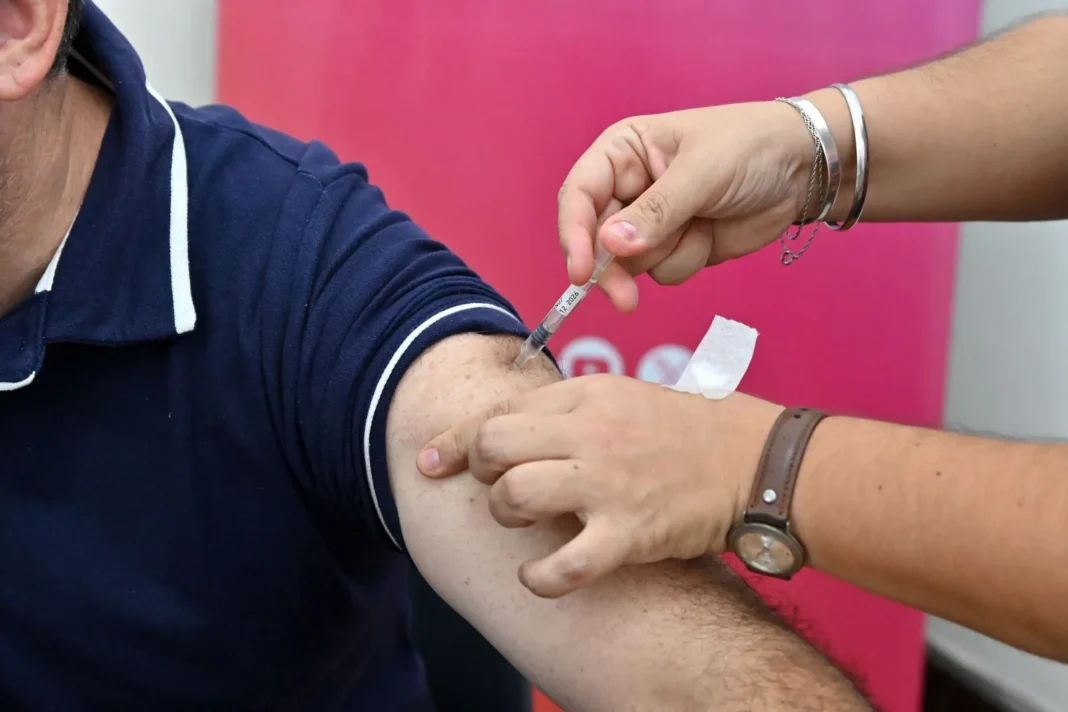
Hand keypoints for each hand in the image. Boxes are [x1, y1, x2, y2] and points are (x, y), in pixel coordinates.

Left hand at [416, 374, 782, 597]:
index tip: (430, 462)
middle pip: (495, 447)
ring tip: (525, 522)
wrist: (752, 462)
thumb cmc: (682, 431)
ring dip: (505, 514)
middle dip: (481, 472)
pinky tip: (536, 575)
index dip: (454, 441)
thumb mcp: (622, 397)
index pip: (500, 412)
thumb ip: (566, 410)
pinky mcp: (630, 533)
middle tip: (499, 487)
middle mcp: (592, 432)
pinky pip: (564, 564)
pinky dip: (539, 576)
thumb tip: (507, 429)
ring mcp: (609, 483)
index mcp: (588, 394)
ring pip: (515, 495)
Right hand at [558, 102, 813, 310]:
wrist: (803, 168)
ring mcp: (650, 221)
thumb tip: (612, 245)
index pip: (579, 195)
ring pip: (629, 262)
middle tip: (626, 299)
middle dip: (613, 268)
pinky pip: (661, 272)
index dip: (574, 234)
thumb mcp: (702, 172)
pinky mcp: (674, 247)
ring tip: (700, 227)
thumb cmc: (751, 146)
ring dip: (665, 256)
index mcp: (622, 151)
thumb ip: (656, 211)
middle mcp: (627, 187)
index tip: (582, 272)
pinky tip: (710, 235)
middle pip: (595, 239)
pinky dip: (687, 261)